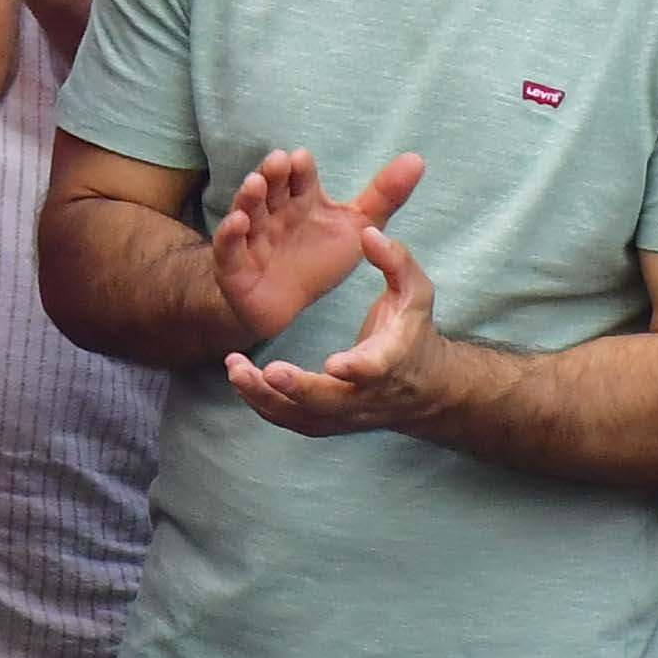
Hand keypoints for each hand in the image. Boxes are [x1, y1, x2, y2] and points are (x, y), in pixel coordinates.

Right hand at [208, 149, 423, 348]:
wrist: (285, 304)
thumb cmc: (317, 259)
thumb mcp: (356, 227)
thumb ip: (385, 195)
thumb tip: (418, 159)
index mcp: (302, 199)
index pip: (300, 176)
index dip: (300, 169)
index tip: (301, 160)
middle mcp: (275, 211)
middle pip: (272, 187)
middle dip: (274, 174)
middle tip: (279, 162)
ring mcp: (252, 235)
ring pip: (248, 210)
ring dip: (249, 196)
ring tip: (255, 184)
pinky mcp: (234, 264)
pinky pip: (229, 247)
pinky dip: (230, 234)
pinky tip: (237, 223)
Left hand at [228, 225, 472, 438]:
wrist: (423, 389)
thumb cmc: (414, 332)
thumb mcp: (416, 293)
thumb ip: (396, 262)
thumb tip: (368, 235)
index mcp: (390, 361)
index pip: (375, 369)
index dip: (356, 369)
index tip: (333, 363)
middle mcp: (365, 395)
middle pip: (330, 401)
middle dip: (298, 389)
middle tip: (266, 372)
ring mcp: (343, 415)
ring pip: (302, 417)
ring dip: (266, 398)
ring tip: (235, 371)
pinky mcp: (325, 422)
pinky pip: (290, 420)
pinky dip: (263, 404)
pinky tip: (240, 380)